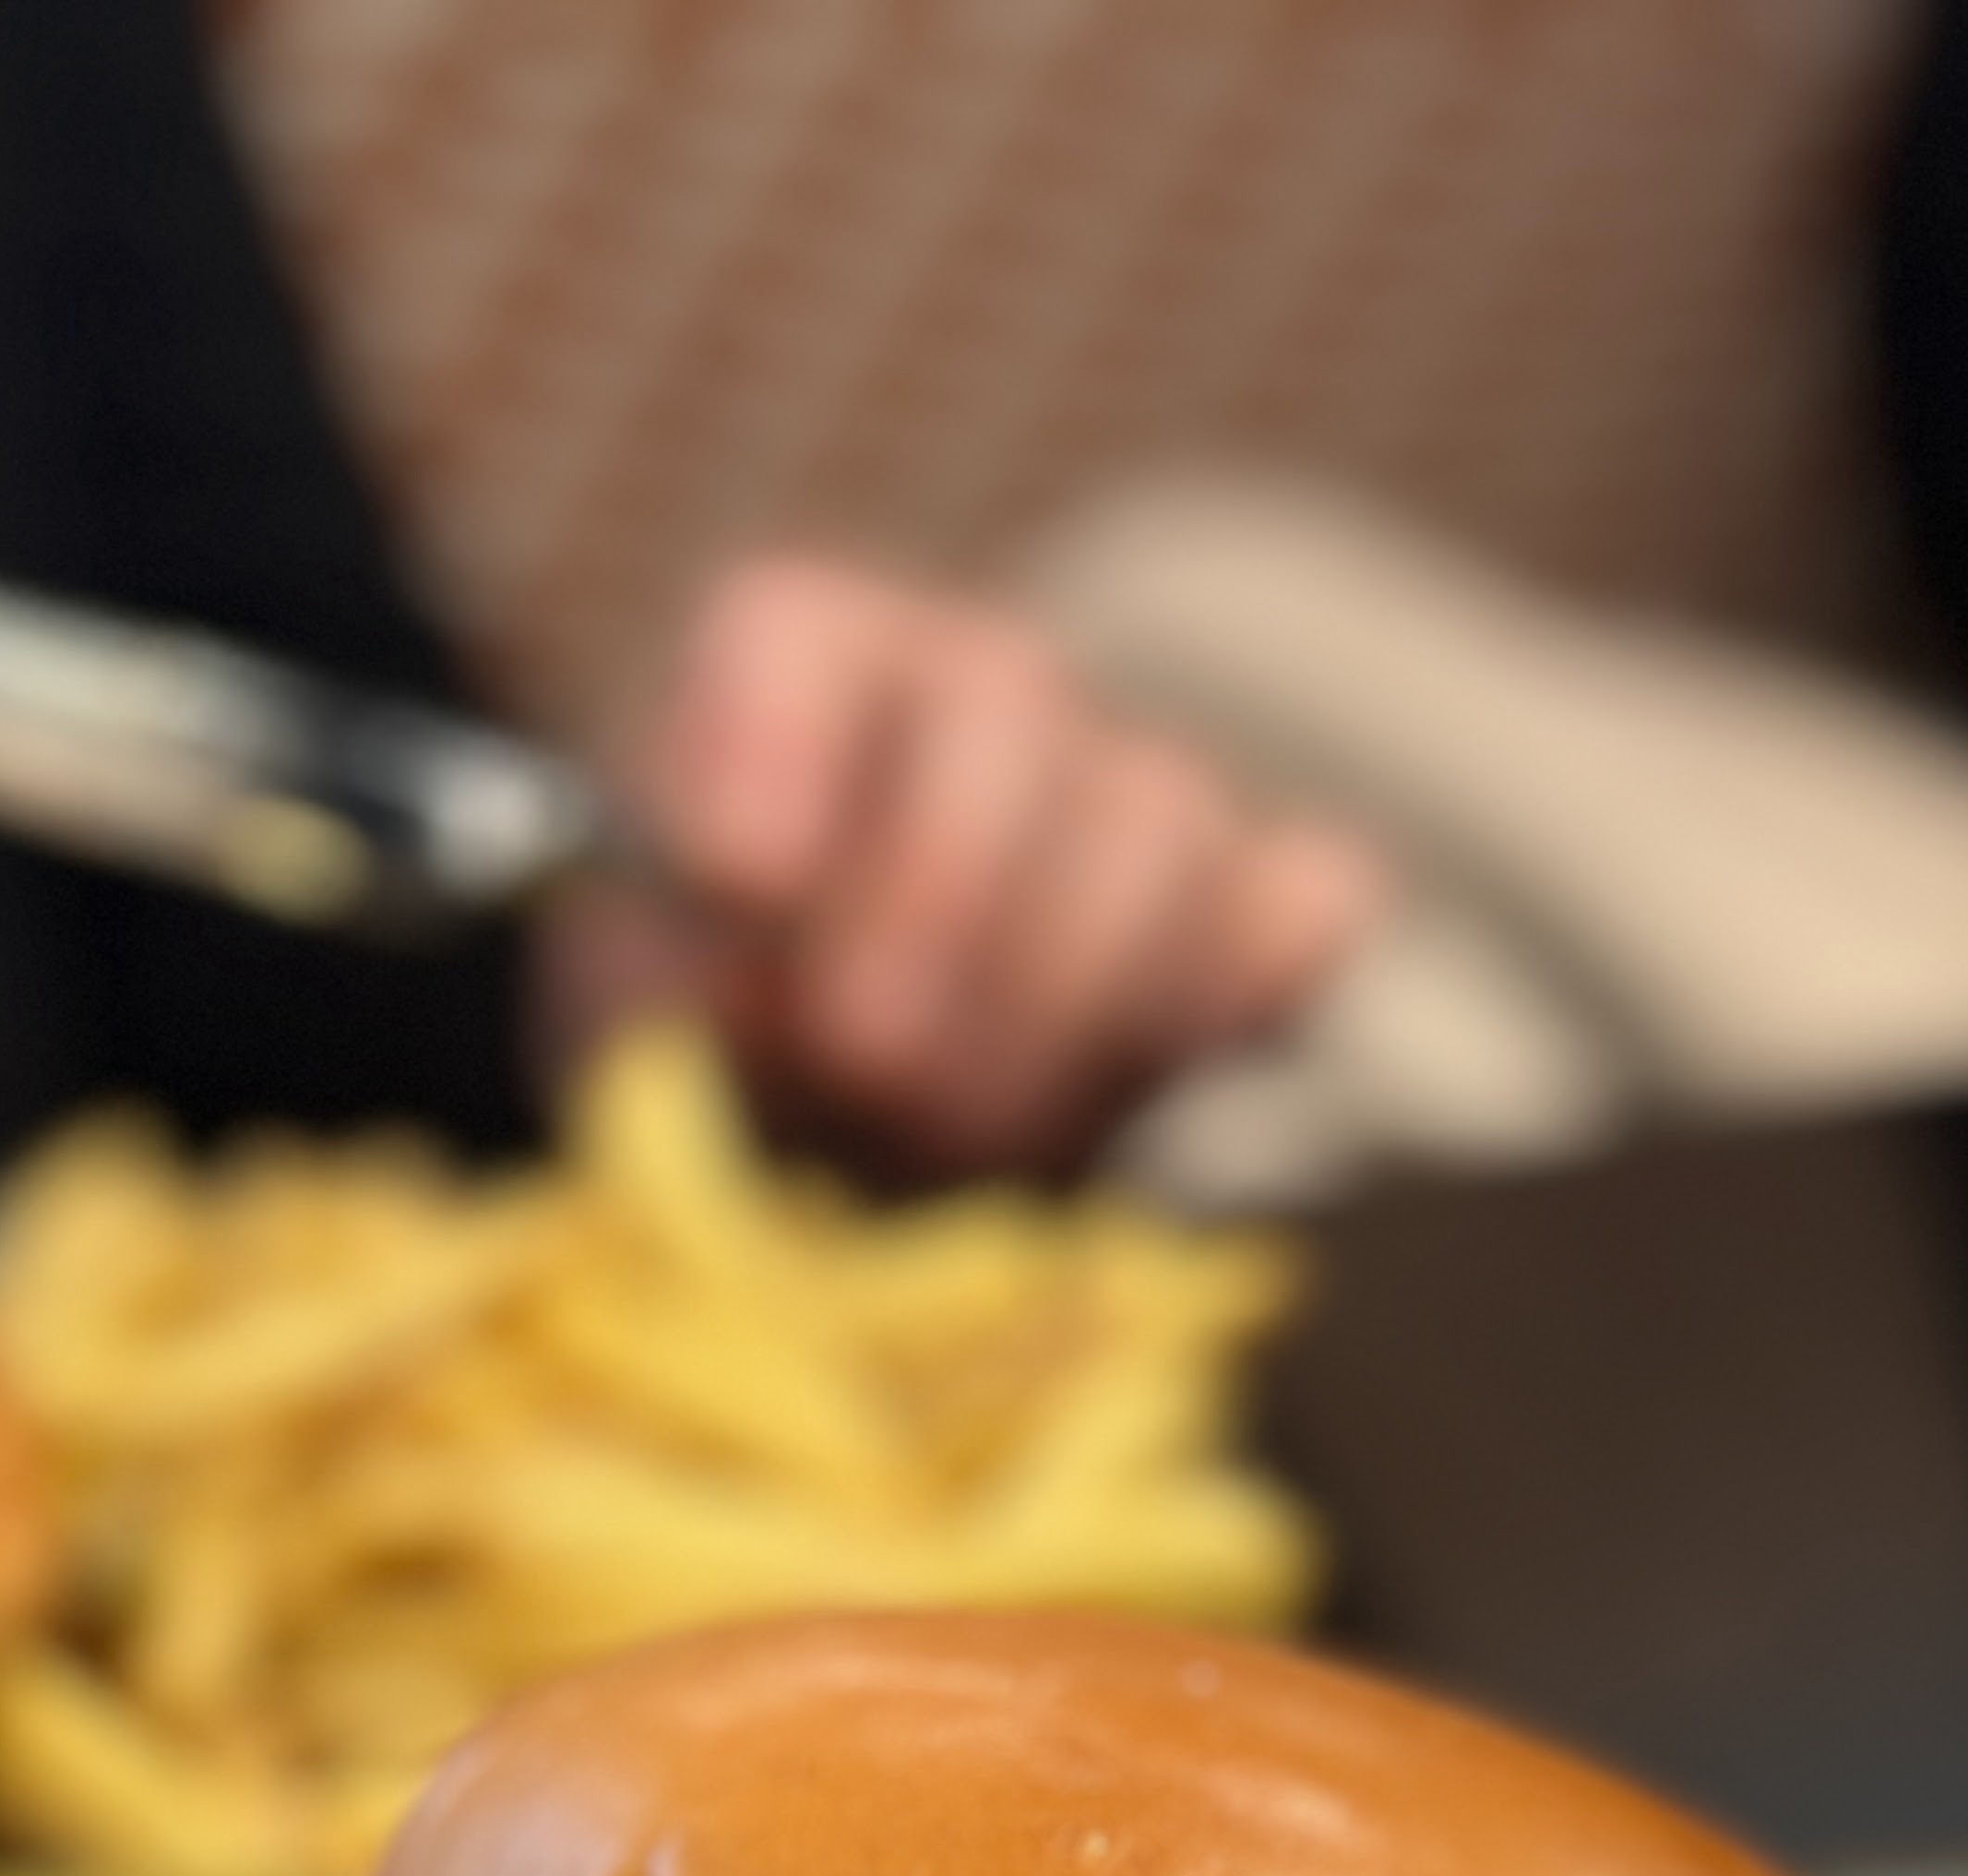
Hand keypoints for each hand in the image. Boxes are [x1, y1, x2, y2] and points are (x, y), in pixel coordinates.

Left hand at [556, 556, 1376, 1170]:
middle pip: (1005, 710)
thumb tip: (780, 995)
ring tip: (967, 1133)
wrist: (881, 1152)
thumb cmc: (750, 1063)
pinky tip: (1130, 1085)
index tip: (740, 876)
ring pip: (1159, 815)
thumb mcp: (660, 1028)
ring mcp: (1142, 792)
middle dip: (937, 900)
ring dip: (1063, 993)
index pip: (795, 631)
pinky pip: (1307, 907)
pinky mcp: (1265, 912)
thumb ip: (686, 991)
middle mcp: (986, 694)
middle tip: (866, 1057)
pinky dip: (1232, 994)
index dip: (772, 735)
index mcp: (807, 673)